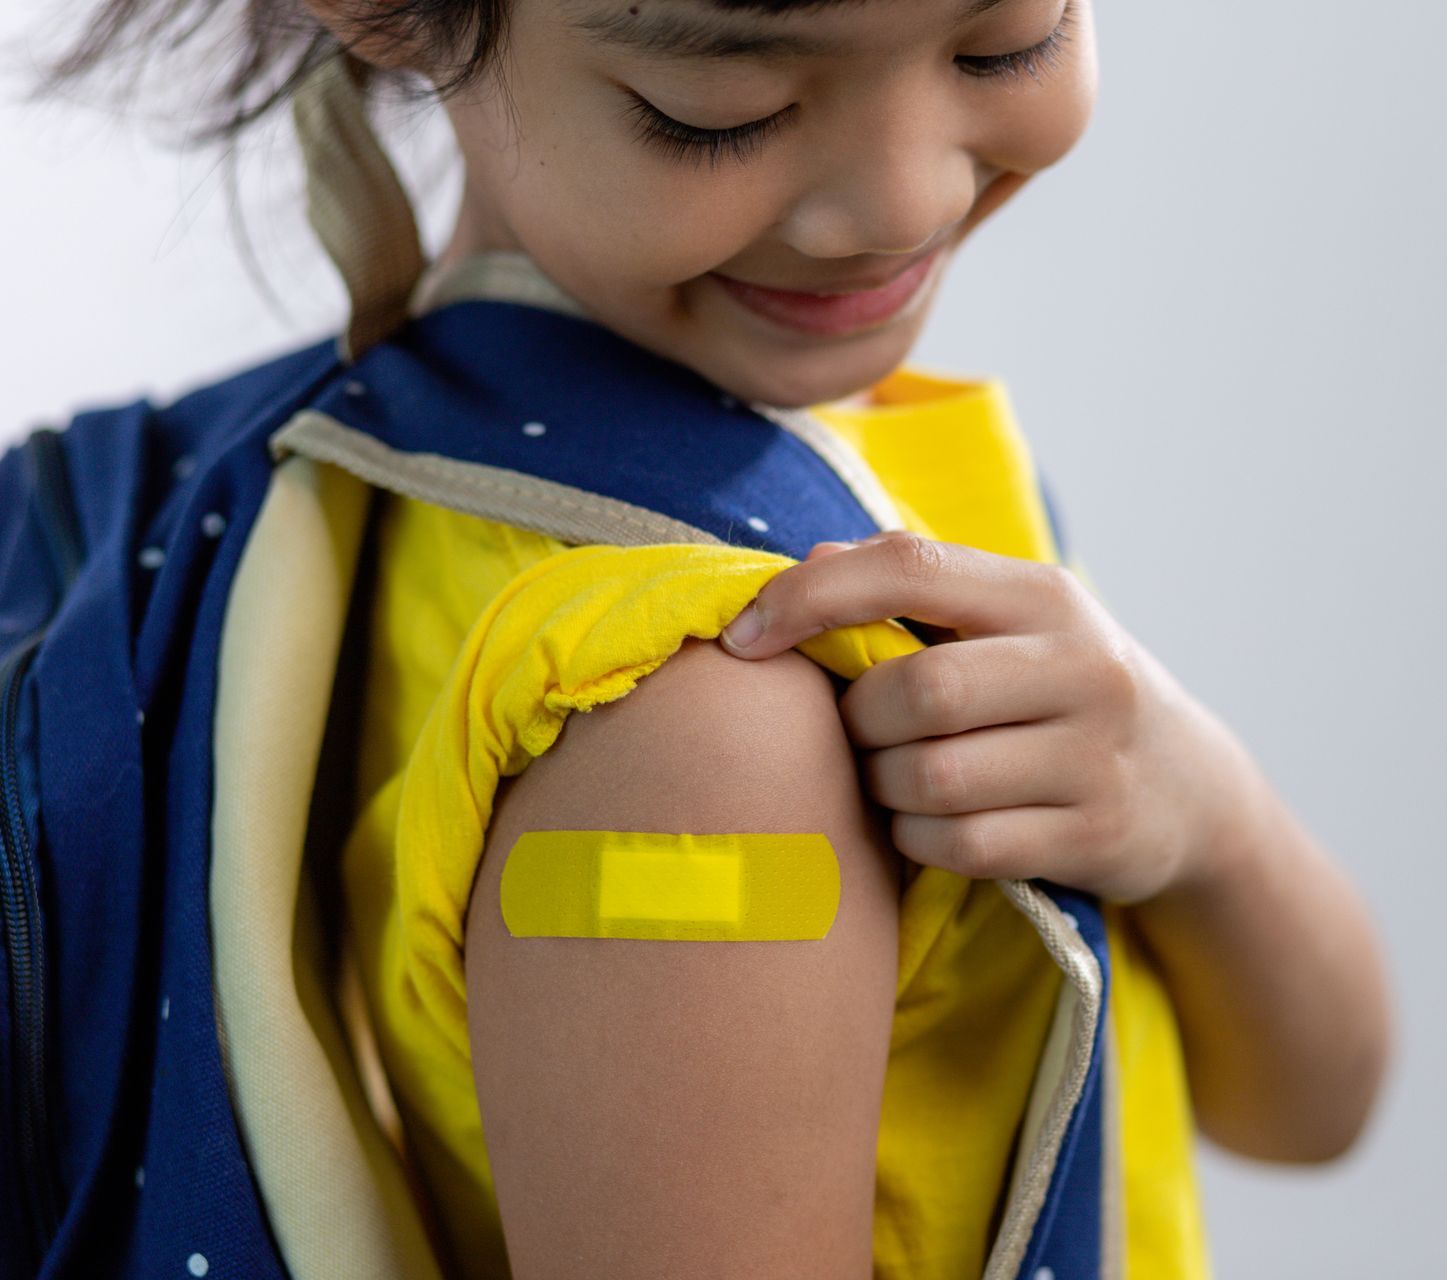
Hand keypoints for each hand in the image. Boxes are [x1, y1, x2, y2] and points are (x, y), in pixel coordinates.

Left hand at [718, 530, 1249, 902]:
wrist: (1188, 787)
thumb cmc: (1055, 689)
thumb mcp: (1008, 621)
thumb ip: (909, 587)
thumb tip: (801, 567)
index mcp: (1040, 595)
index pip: (909, 568)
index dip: (809, 598)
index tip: (744, 636)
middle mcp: (1078, 666)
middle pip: (917, 691)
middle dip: (859, 721)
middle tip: (860, 734)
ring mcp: (1094, 756)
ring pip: (929, 778)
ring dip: (885, 786)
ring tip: (897, 778)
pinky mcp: (1095, 835)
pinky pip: (960, 845)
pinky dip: (918, 839)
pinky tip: (928, 825)